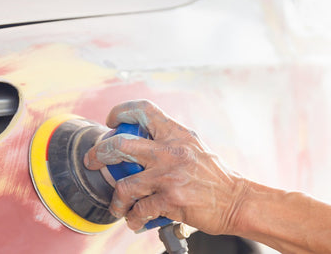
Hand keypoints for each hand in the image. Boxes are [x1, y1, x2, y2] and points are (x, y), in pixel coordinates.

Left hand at [84, 100, 245, 233]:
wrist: (237, 201)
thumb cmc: (215, 176)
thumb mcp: (194, 147)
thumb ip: (169, 142)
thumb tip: (141, 141)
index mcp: (177, 134)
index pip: (144, 110)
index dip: (121, 111)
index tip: (111, 121)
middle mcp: (171, 151)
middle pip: (121, 144)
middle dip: (99, 153)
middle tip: (93, 161)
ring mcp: (169, 176)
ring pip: (124, 185)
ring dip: (115, 199)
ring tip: (118, 206)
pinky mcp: (171, 200)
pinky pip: (139, 210)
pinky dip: (133, 218)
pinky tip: (135, 220)